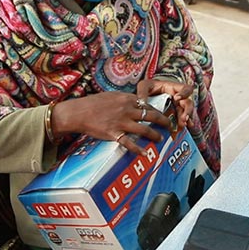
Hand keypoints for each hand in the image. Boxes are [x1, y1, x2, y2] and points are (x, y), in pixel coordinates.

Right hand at [53, 92, 171, 155]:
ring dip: (155, 135)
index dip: (157, 109)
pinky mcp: (114, 134)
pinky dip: (138, 150)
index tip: (162, 113)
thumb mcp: (111, 95)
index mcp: (126, 99)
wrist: (79, 112)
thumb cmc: (93, 103)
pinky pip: (129, 143)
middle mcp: (127, 110)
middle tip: (169, 125)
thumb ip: (124, 99)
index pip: (147, 104)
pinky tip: (145, 153)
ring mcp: (121, 123)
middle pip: (152, 115)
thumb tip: (134, 102)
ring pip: (145, 129)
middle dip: (164, 121)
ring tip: (161, 138)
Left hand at [136, 79, 193, 130]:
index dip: (184, 93)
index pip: (185, 88)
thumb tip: (143, 103)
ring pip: (185, 113)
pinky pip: (180, 120)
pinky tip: (181, 130)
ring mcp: (176, 107)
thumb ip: (143, 92)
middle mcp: (178, 98)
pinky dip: (181, 125)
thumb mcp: (144, 85)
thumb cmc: (146, 87)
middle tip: (183, 118)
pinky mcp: (173, 115)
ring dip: (185, 119)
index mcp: (173, 88)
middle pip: (188, 103)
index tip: (177, 98)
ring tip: (182, 126)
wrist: (143, 96)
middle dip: (187, 111)